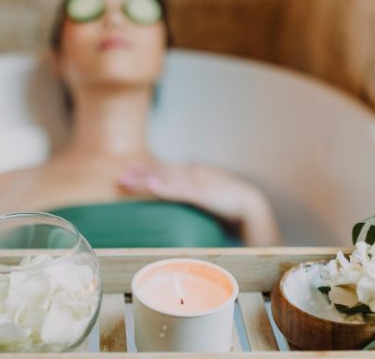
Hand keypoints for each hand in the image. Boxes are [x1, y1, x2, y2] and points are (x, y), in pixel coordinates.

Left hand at [118, 162, 280, 245]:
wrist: (254, 206)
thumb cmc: (230, 206)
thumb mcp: (206, 200)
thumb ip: (191, 198)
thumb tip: (177, 205)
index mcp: (196, 173)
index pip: (167, 168)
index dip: (148, 168)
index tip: (130, 169)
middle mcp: (195, 173)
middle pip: (163, 171)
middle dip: (141, 173)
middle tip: (120, 176)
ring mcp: (200, 182)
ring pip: (167, 178)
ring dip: (146, 179)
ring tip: (128, 181)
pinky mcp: (205, 194)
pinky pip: (182, 191)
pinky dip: (166, 188)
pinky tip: (152, 187)